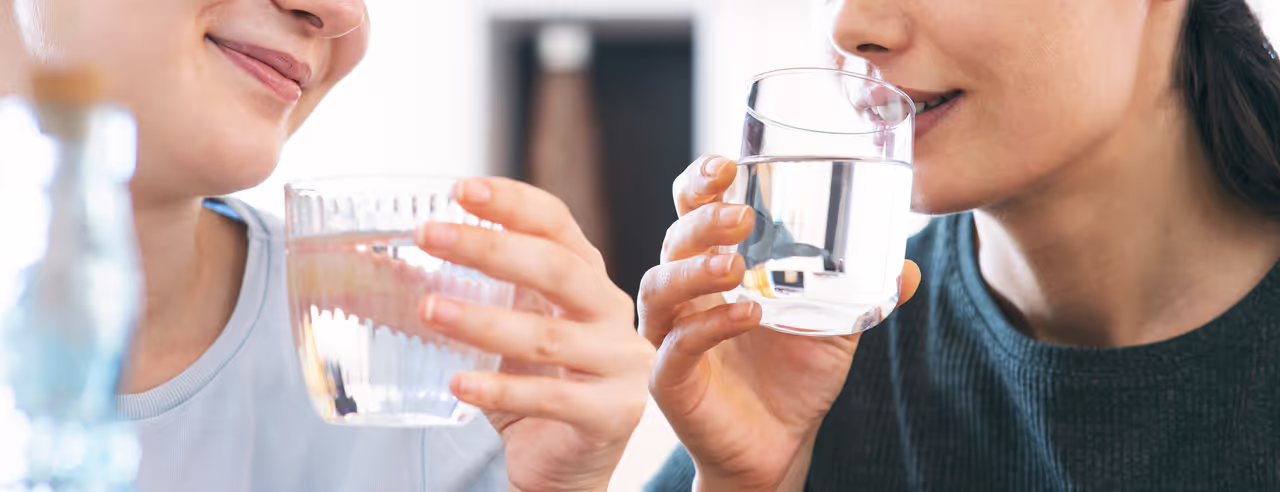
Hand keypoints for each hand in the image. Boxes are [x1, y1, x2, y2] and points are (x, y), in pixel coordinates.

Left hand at [415, 177, 654, 491]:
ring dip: (483, 321)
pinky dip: (501, 390)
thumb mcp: (495, 333)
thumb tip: (363, 269)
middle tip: (428, 235)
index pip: (556, 224)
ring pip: (548, 337)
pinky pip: (553, 399)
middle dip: (489, 248)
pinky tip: (459, 384)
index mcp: (586, 279)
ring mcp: (617, 363)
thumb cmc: (532, 387)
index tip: (461, 189)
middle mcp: (610, 312)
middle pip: (555, 268)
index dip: (511, 203)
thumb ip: (450, 296)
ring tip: (428, 310)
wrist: (568, 465)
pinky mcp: (611, 413)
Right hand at [639, 156, 920, 490]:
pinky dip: (709, 325)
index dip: (700, 183)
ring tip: (736, 265)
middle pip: (673, 239)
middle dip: (701, 220)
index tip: (727, 164)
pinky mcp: (670, 379)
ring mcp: (670, 335)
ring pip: (660, 287)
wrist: (780, 445)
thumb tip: (907, 266)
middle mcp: (685, 294)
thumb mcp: (835, 326)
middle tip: (741, 215)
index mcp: (713, 267)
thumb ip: (863, 292)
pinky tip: (747, 315)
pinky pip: (678, 345)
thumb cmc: (794, 375)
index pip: (691, 212)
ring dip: (694, 269)